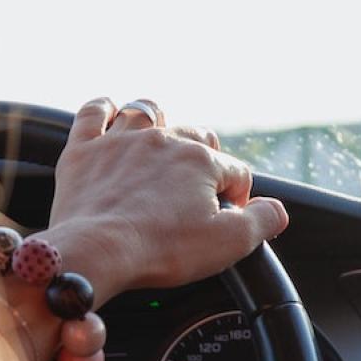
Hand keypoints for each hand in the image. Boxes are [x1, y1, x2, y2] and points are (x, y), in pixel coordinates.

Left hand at [42, 97, 288, 305]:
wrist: (97, 252)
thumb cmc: (162, 249)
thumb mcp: (230, 243)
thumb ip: (264, 221)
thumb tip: (277, 210)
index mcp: (201, 161)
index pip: (235, 171)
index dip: (237, 197)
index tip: (228, 219)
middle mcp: (163, 140)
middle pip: (196, 136)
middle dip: (205, 157)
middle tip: (199, 188)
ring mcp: (120, 141)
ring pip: (147, 113)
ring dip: (160, 122)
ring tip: (161, 142)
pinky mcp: (84, 150)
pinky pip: (93, 112)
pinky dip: (103, 109)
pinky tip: (109, 112)